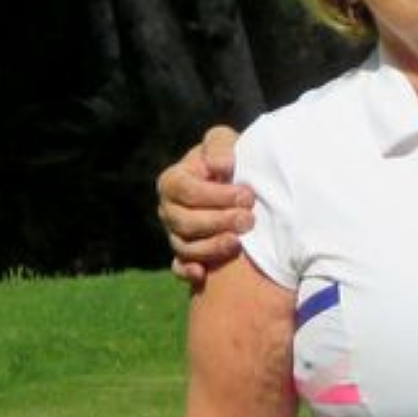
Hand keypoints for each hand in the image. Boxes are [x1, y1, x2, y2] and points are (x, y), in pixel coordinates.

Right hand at [158, 125, 251, 285]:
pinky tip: (203, 274)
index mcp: (172, 181)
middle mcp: (169, 209)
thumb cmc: (229, 161)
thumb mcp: (224, 143)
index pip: (187, 191)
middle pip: (184, 222)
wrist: (237, 187)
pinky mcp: (184, 254)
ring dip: (210, 247)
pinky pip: (178, 267)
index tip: (247, 196)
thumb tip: (222, 165)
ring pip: (184, 246)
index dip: (216, 195)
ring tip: (238, 243)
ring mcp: (175, 233)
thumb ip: (220, 146)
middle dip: (218, 222)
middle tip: (248, 220)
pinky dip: (188, 271)